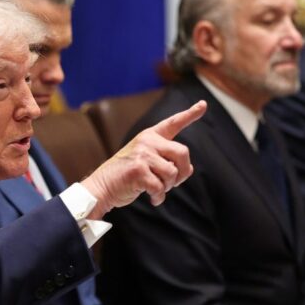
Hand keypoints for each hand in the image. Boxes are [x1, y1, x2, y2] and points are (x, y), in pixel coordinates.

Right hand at [81, 100, 206, 218]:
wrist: (101, 186)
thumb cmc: (126, 176)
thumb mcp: (147, 162)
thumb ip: (167, 161)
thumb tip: (190, 169)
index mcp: (150, 136)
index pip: (173, 123)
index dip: (190, 114)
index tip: (203, 105)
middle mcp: (147, 141)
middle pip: (183, 153)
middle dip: (183, 172)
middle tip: (173, 183)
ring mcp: (142, 154)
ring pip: (172, 172)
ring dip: (168, 186)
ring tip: (156, 189)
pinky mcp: (138, 170)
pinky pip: (160, 187)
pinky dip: (159, 196)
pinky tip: (153, 199)